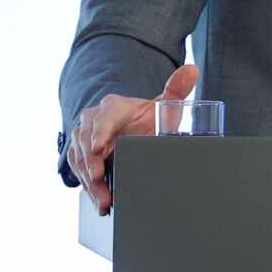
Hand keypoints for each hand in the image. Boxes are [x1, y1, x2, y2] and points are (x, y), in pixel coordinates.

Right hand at [67, 65, 198, 214]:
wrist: (134, 132)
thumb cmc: (147, 119)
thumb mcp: (162, 106)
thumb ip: (176, 89)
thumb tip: (193, 70)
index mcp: (113, 106)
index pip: (104, 116)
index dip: (100, 131)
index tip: (99, 146)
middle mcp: (94, 119)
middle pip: (85, 139)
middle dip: (90, 160)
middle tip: (97, 177)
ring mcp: (84, 138)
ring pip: (79, 157)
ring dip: (88, 179)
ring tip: (102, 198)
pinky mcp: (80, 154)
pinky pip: (78, 170)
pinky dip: (87, 186)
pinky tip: (98, 202)